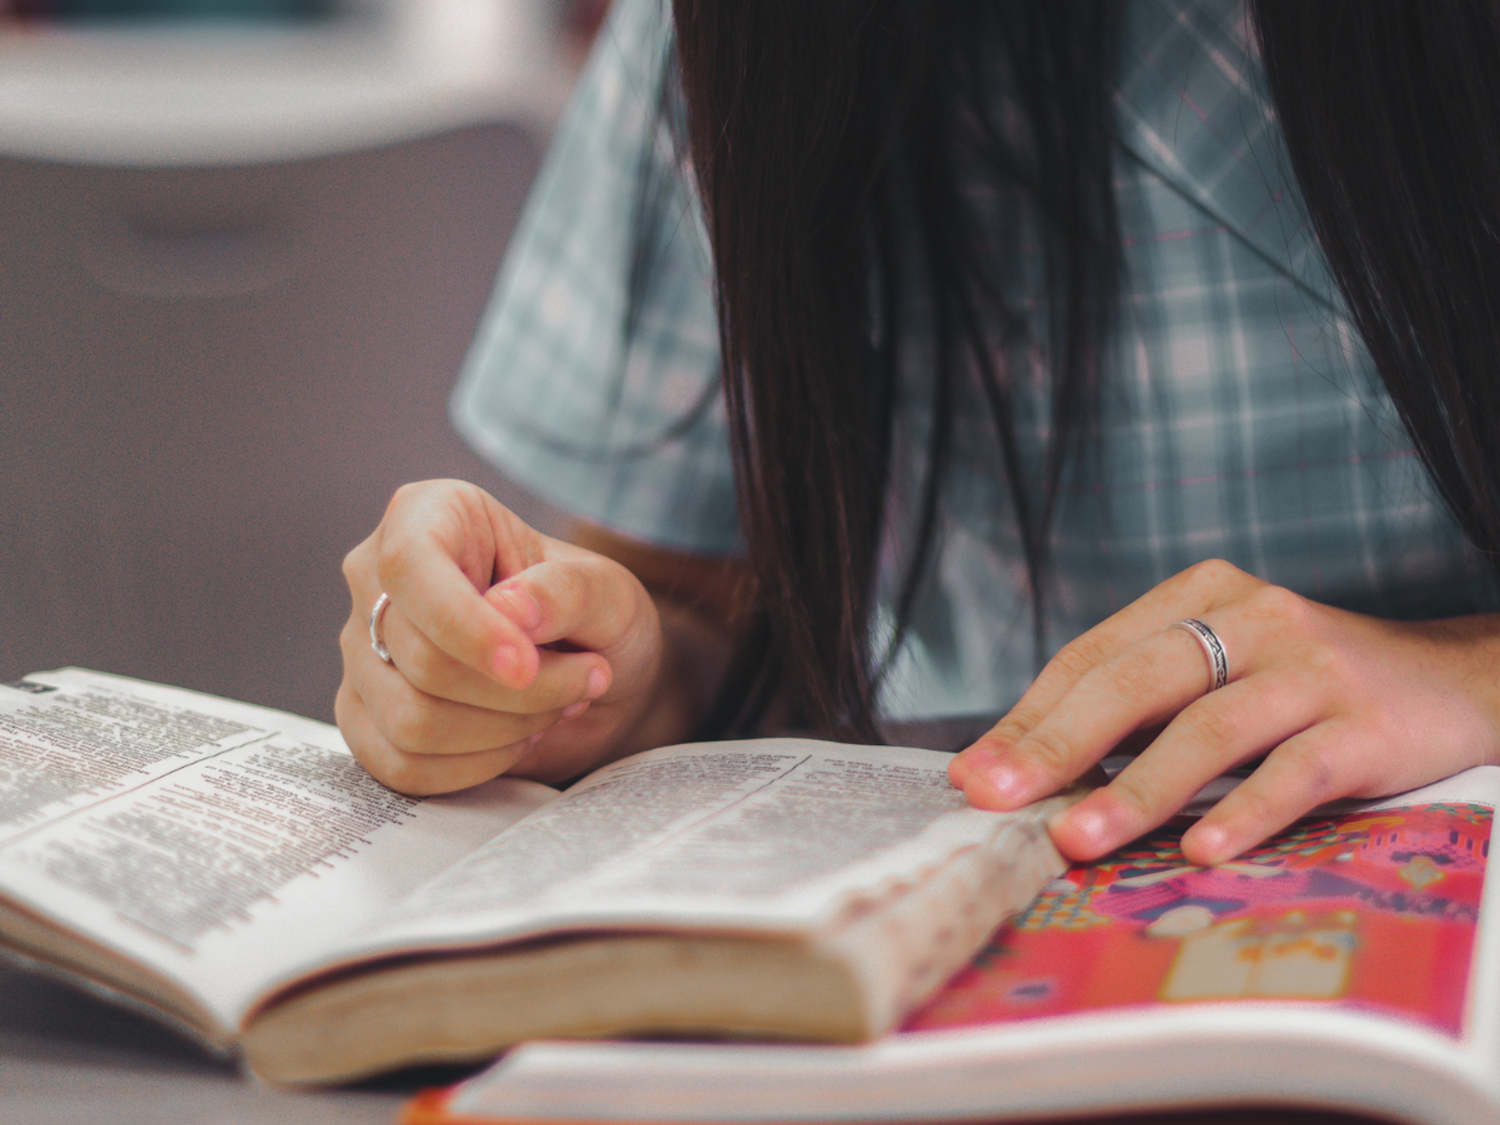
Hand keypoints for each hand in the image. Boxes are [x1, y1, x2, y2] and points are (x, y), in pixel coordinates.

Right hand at [337, 480, 662, 793]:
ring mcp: (361, 650)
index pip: (412, 568)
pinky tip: (518, 738)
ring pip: (411, 720)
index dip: (466, 627)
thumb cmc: (595, 615)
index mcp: (428, 515)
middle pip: (421, 661)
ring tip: (556, 706)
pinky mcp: (365, 716)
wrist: (593, 670)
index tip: (526, 667)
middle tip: (587, 678)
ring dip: (504, 730)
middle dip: (520, 691)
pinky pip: (401, 765)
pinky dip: (475, 767)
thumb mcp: (608, 591)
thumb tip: (507, 609)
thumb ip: (566, 591)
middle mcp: (376, 578)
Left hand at [948, 559, 1499, 864]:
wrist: (1454, 684)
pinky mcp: (1366, 723)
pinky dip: (1247, 811)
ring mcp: (1312, 667)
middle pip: (1135, 681)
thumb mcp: (1221, 672)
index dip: (1028, 717)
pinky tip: (1204, 849)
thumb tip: (1023, 769)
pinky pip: (1296, 769)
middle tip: (998, 799)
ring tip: (1079, 838)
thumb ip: (1138, 706)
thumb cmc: (1306, 688)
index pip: (1093, 656)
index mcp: (1199, 596)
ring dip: (1135, 788)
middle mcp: (1253, 617)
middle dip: (1056, 745)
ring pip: (1208, 728)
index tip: (974, 774)